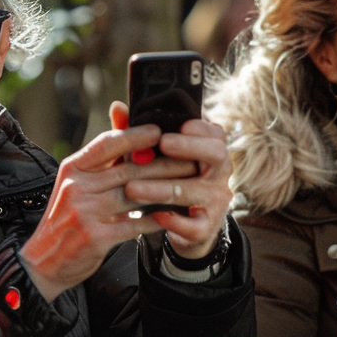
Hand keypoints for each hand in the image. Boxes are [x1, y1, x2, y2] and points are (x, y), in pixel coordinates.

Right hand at [19, 102, 195, 301]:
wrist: (43, 260)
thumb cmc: (66, 216)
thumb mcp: (76, 181)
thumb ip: (102, 153)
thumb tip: (123, 114)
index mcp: (73, 168)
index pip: (108, 142)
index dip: (136, 135)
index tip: (161, 130)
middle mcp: (77, 187)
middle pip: (128, 169)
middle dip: (164, 163)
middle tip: (191, 158)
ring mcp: (85, 212)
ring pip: (136, 195)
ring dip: (167, 189)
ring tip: (189, 183)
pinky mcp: (96, 237)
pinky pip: (135, 224)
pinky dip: (157, 218)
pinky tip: (174, 213)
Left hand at [117, 103, 232, 260]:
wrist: (184, 225)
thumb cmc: (167, 180)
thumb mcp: (157, 157)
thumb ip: (138, 133)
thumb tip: (117, 107)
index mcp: (209, 151)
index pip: (214, 133)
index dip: (199, 128)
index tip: (180, 124)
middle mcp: (218, 173)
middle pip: (216, 154)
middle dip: (189, 147)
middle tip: (163, 143)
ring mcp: (215, 201)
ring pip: (196, 191)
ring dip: (163, 188)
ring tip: (132, 188)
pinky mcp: (206, 228)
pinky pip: (194, 225)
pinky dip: (174, 220)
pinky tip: (155, 214)